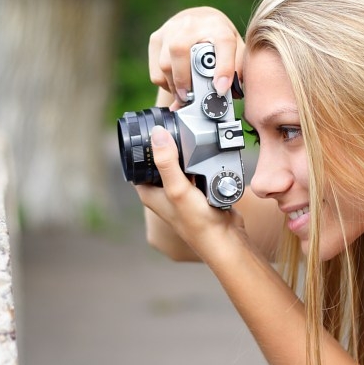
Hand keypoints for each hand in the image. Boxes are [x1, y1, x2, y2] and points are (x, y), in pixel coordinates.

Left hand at [135, 125, 248, 261]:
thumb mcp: (178, 189)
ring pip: (178, 163)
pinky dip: (198, 159)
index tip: (153, 126)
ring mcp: (180, 191)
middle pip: (159, 159)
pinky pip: (194, 169)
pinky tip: (205, 151)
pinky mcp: (197, 191)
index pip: (138, 162)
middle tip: (174, 125)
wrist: (225, 239)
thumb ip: (166, 162)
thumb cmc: (197, 222)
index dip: (143, 144)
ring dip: (183, 151)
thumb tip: (157, 134)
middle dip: (166, 143)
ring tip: (190, 134)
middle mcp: (162, 191)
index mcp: (149, 192)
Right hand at [148, 7, 244, 107]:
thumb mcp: (235, 48)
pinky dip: (165, 83)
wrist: (197, 19)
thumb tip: (231, 96)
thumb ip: (236, 70)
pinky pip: (156, 69)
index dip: (223, 68)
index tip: (221, 89)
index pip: (223, 43)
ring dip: (174, 86)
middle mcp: (192, 23)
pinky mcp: (156, 38)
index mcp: (218, 26)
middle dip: (184, 80)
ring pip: (164, 63)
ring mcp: (170, 28)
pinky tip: (175, 83)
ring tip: (184, 95)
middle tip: (190, 98)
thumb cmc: (217, 39)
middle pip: (180, 51)